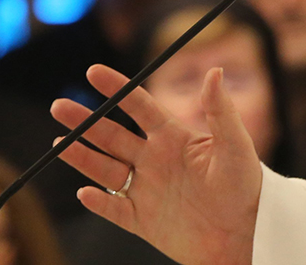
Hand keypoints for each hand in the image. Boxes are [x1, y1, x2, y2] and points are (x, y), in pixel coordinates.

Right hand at [51, 65, 260, 264]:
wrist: (247, 235)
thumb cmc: (246, 186)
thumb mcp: (235, 145)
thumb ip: (220, 110)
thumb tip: (215, 70)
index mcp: (173, 137)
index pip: (138, 106)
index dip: (117, 89)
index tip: (94, 72)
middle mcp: (155, 160)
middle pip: (112, 136)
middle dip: (85, 121)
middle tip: (59, 106)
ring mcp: (147, 190)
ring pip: (106, 170)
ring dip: (82, 157)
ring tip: (58, 144)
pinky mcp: (144, 221)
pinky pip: (115, 210)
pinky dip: (99, 204)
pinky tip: (85, 192)